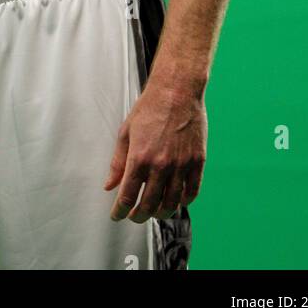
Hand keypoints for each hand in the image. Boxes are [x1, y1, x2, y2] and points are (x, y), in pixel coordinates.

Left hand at [104, 76, 206, 222]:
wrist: (177, 90)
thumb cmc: (149, 108)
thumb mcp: (126, 132)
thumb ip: (117, 162)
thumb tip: (109, 186)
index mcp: (139, 158)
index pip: (128, 197)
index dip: (120, 211)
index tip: (117, 215)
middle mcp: (161, 165)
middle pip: (150, 205)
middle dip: (139, 216)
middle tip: (134, 217)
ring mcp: (181, 165)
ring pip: (172, 203)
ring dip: (161, 212)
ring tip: (155, 211)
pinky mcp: (197, 162)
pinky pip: (192, 192)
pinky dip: (184, 201)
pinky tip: (176, 200)